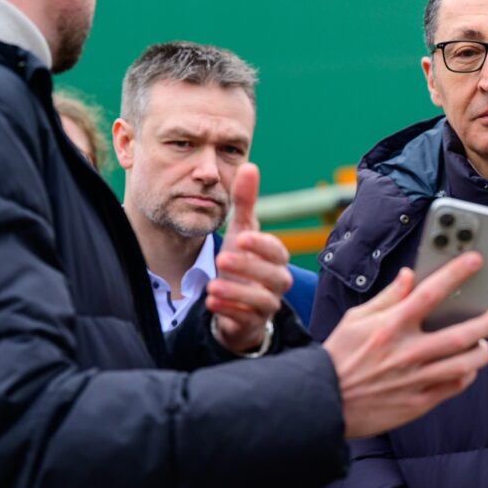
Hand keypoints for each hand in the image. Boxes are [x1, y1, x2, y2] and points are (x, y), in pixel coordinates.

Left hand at [208, 163, 292, 352]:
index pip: (278, 251)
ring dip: (238, 293)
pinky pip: (245, 320)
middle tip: (223, 259)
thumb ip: (246, 201)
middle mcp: (276, 282)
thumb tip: (249, 165)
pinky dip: (229, 312)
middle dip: (250, 268)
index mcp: (275, 258)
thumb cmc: (242, 260)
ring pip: (263, 301)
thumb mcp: (241, 230)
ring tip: (213, 286)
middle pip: (276, 277)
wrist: (235, 300)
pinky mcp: (251, 323)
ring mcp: (266, 305)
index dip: (262, 245)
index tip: (241, 238)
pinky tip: (210, 303)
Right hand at [322, 252, 487, 438]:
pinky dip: (466, 375)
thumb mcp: (356, 319)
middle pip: (459, 334)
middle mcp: (406, 351)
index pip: (430, 292)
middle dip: (485, 321)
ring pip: (464, 364)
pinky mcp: (418, 402)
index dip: (456, 272)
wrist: (322, 403)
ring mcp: (414, 379)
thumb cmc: (339, 356)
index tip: (475, 259)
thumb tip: (409, 276)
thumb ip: (387, 297)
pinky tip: (466, 368)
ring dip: (481, 351)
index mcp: (391, 325)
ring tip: (484, 343)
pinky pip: (453, 387)